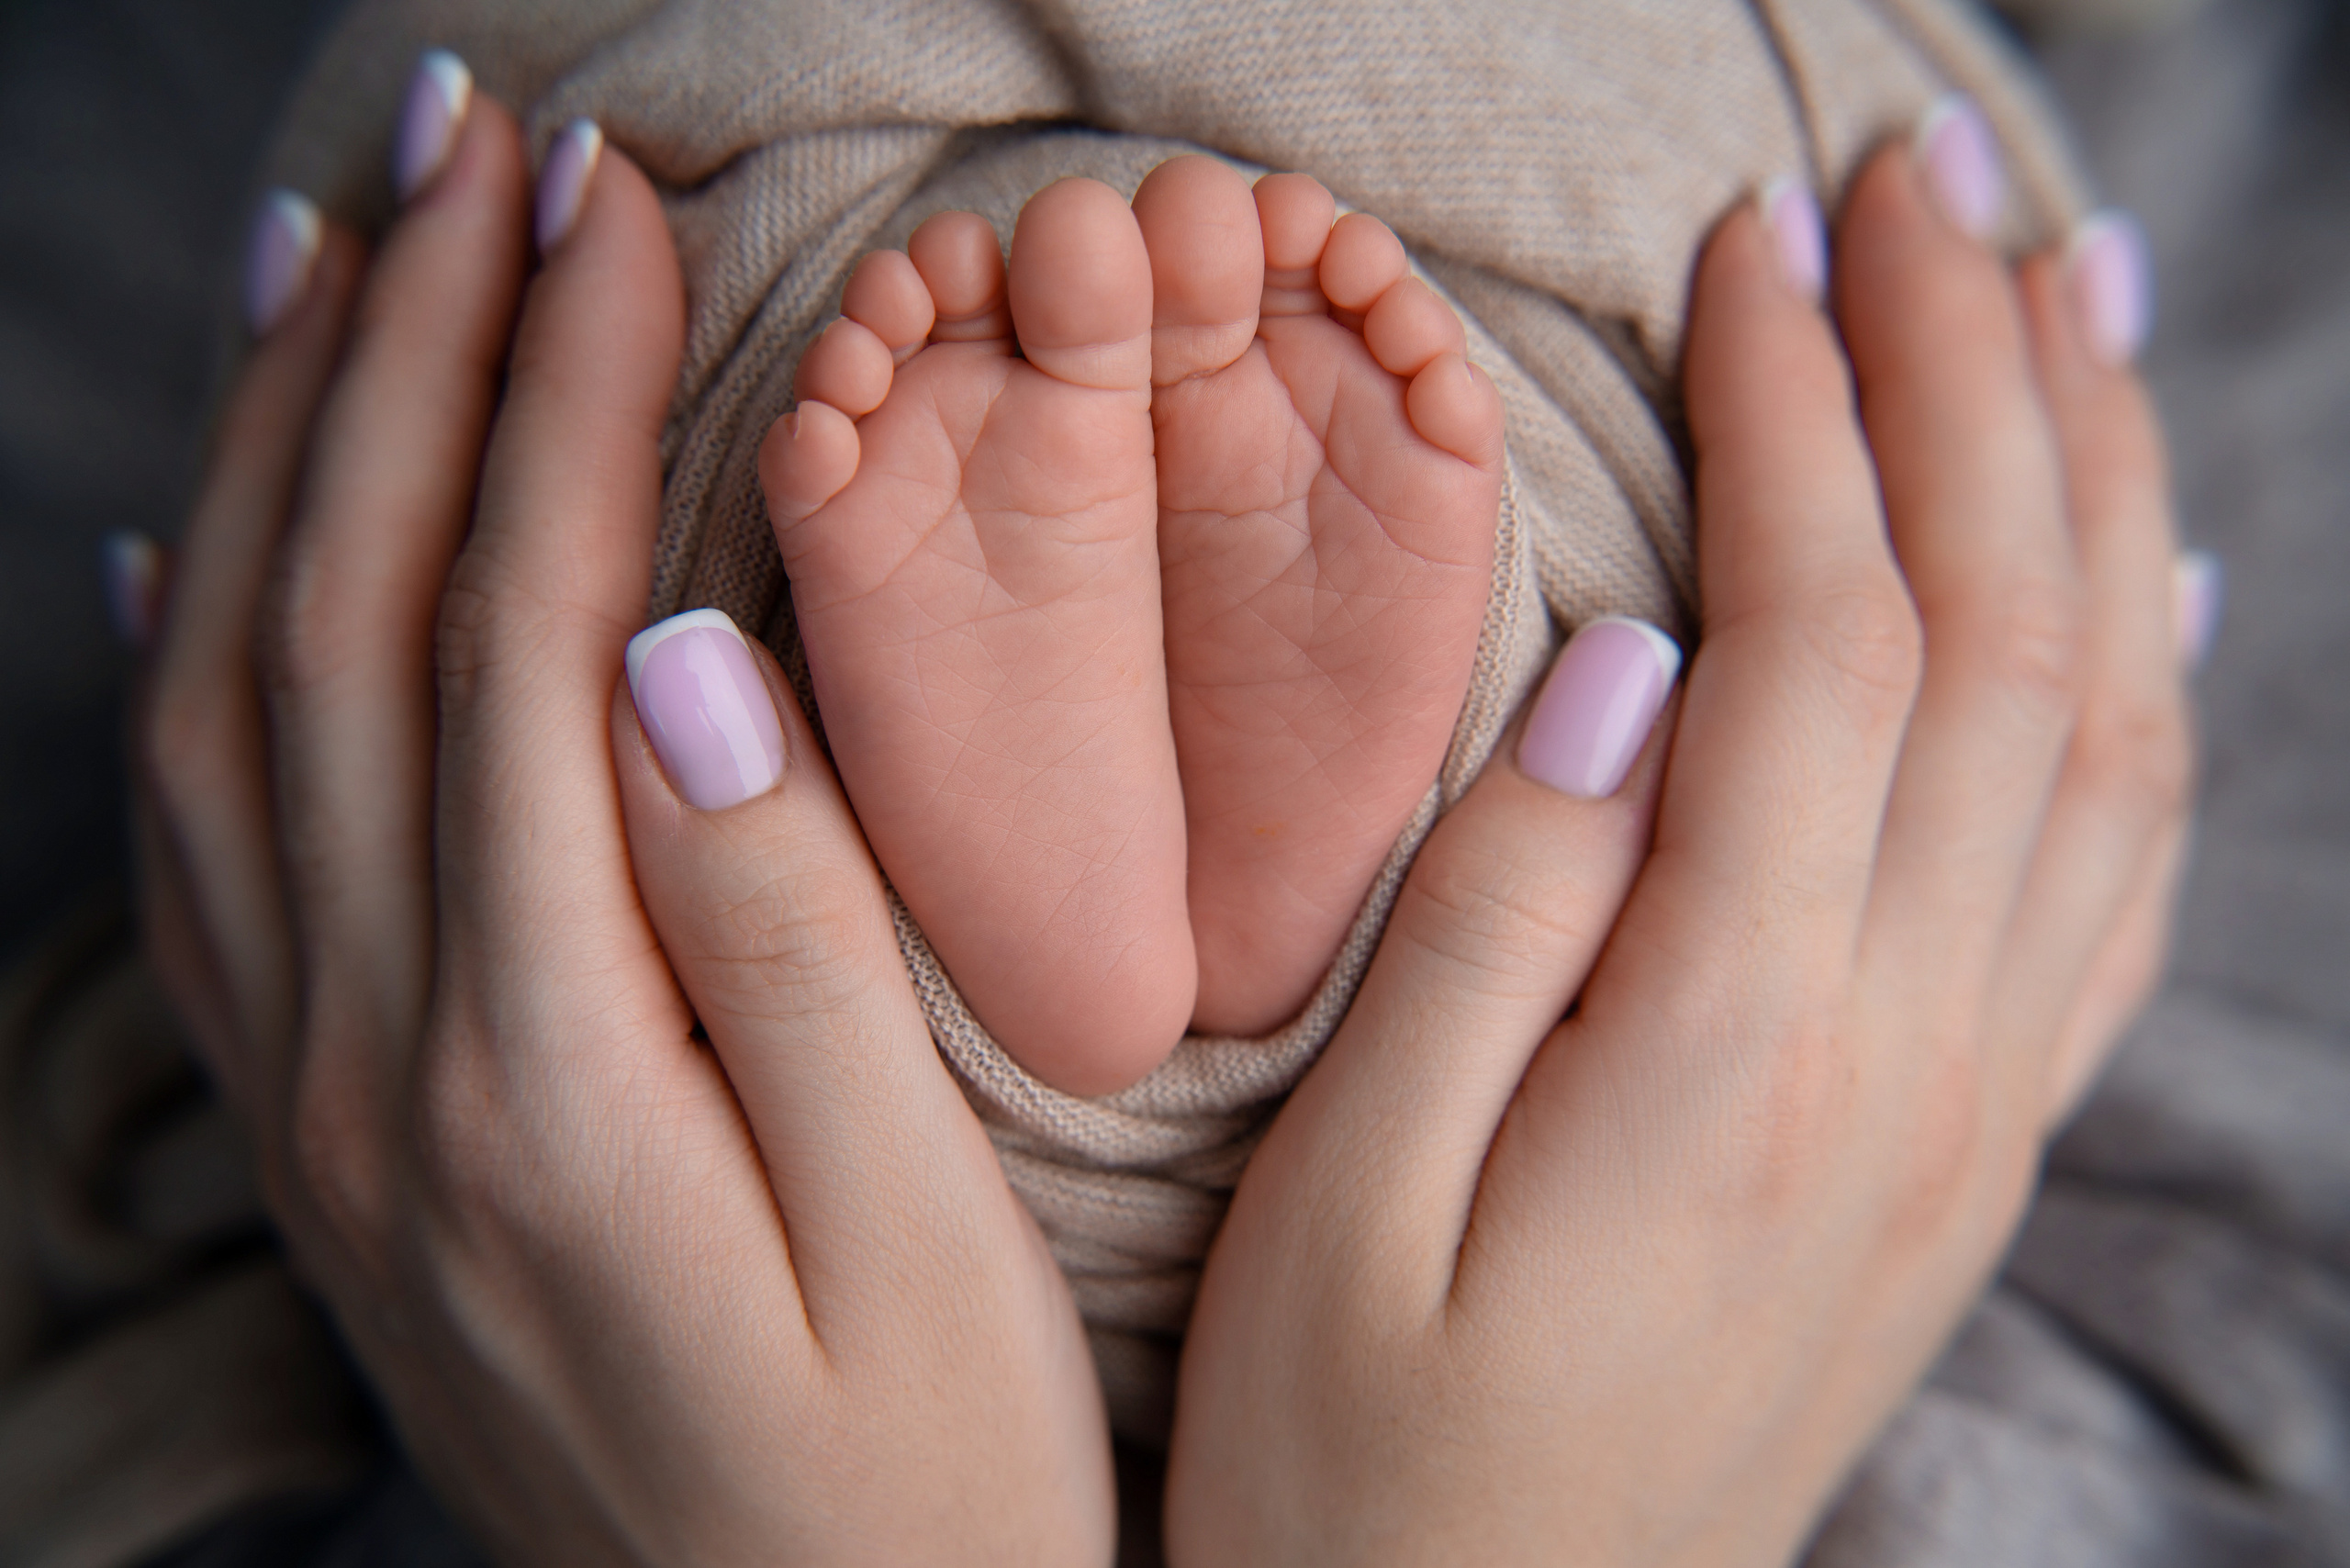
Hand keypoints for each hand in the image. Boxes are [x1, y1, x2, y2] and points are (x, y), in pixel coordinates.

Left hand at [133, 66, 1111, 1565]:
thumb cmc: (914, 1478)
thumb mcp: (920, 1241)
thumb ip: (791, 949)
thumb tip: (683, 661)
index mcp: (543, 1075)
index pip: (513, 641)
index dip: (557, 397)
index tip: (615, 204)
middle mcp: (378, 1073)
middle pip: (344, 633)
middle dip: (412, 356)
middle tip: (480, 146)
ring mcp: (321, 1112)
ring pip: (230, 712)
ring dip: (278, 458)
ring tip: (340, 258)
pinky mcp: (329, 1142)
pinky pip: (194, 864)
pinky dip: (179, 669)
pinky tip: (192, 551)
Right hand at [1163, 131, 2190, 1565]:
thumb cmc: (1363, 1450)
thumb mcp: (1347, 1199)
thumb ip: (1492, 923)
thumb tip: (1623, 674)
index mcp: (1731, 1052)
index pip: (1821, 643)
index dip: (1802, 416)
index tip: (1751, 247)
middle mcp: (1905, 1062)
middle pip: (2001, 644)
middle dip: (1971, 380)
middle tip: (1923, 184)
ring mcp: (1969, 1109)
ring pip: (2101, 737)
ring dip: (2094, 491)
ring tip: (2065, 295)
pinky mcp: (1970, 1146)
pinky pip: (2119, 884)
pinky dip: (2155, 695)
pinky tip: (2156, 580)